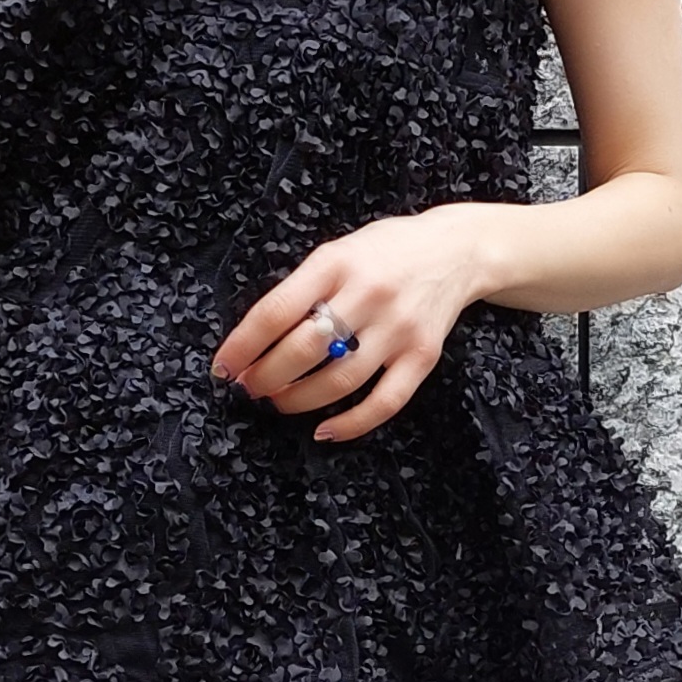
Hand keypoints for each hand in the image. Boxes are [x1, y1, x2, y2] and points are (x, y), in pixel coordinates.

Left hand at [210, 206, 492, 441]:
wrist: (457, 250)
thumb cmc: (386, 251)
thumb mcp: (338, 251)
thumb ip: (303, 288)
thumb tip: (256, 340)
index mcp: (337, 262)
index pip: (277, 311)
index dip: (243, 345)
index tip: (224, 366)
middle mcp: (368, 294)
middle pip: (304, 350)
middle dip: (266, 376)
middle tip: (250, 386)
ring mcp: (398, 328)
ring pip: (339, 380)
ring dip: (299, 400)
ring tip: (279, 402)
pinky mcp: (423, 356)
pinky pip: (384, 402)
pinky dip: (351, 423)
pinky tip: (325, 431)